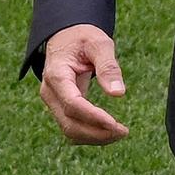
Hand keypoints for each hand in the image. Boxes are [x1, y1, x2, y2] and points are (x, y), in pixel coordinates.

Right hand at [38, 23, 129, 144]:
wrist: (66, 38)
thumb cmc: (83, 38)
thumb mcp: (99, 44)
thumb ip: (108, 67)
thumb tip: (118, 94)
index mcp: (57, 75)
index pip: (72, 103)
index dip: (93, 116)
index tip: (115, 124)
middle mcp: (51, 92)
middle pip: (69, 123)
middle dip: (96, 132)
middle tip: (124, 132)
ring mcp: (54, 102)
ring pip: (69, 129)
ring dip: (94, 137)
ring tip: (120, 133)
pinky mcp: (60, 107)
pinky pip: (71, 126)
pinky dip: (89, 134)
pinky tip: (108, 132)